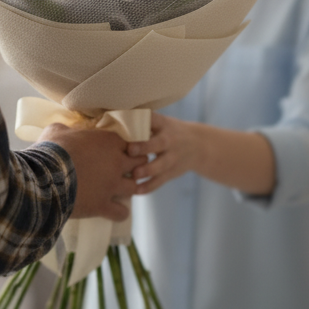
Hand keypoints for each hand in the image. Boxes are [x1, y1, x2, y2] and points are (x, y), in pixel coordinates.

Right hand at [40, 123, 146, 221]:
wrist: (44, 177)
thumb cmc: (51, 150)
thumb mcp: (58, 130)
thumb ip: (69, 129)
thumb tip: (68, 131)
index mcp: (109, 141)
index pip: (130, 142)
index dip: (125, 147)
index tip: (119, 151)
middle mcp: (116, 162)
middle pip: (139, 163)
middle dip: (134, 165)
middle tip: (124, 169)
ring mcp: (112, 185)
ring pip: (134, 187)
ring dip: (128, 188)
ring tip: (120, 190)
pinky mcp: (103, 205)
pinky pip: (121, 212)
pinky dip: (119, 212)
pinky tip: (114, 211)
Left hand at [129, 115, 276, 196]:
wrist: (198, 145)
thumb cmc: (168, 131)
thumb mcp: (161, 122)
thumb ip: (142, 122)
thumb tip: (111, 117)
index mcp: (164, 124)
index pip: (153, 119)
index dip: (142, 120)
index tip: (127, 120)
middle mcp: (169, 140)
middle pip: (158, 143)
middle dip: (144, 146)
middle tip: (130, 150)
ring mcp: (172, 157)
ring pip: (160, 165)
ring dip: (147, 170)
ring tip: (133, 175)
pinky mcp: (172, 172)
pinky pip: (160, 181)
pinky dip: (149, 187)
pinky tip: (137, 191)